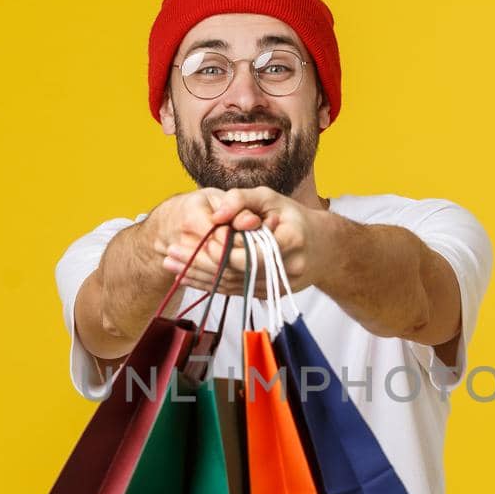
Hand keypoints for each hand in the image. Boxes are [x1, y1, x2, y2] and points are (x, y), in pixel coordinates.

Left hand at [163, 187, 327, 296]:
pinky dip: (208, 283)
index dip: (216, 249)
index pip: (246, 252)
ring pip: (231, 285)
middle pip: (234, 272)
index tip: (188, 239)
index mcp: (290, 241)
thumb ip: (241, 199)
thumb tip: (216, 214)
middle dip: (198, 263)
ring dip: (197, 276)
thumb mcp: (271, 198)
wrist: (325, 249)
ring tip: (170, 263)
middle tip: (169, 252)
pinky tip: (187, 276)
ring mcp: (277, 287)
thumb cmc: (294, 218)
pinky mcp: (268, 295)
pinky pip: (234, 291)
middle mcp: (286, 269)